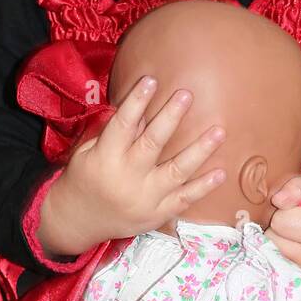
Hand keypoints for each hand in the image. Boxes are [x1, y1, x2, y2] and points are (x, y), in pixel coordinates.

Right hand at [37, 76, 226, 256]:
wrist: (79, 221)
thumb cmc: (85, 177)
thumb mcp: (89, 151)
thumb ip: (115, 132)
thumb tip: (143, 107)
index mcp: (106, 158)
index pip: (123, 125)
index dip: (137, 102)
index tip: (151, 80)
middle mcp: (127, 177)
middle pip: (153, 143)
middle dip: (171, 117)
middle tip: (186, 94)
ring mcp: (145, 198)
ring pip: (176, 171)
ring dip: (199, 150)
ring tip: (219, 131)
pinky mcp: (158, 214)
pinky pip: (184, 199)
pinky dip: (203, 187)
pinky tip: (221, 172)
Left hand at [262, 177, 300, 296]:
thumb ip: (298, 186)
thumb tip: (276, 199)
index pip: (280, 219)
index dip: (286, 212)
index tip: (300, 214)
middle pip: (272, 238)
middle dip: (280, 230)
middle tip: (298, 229)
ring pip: (270, 255)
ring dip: (278, 246)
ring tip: (296, 242)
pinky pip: (276, 272)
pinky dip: (280, 263)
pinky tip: (293, 258)